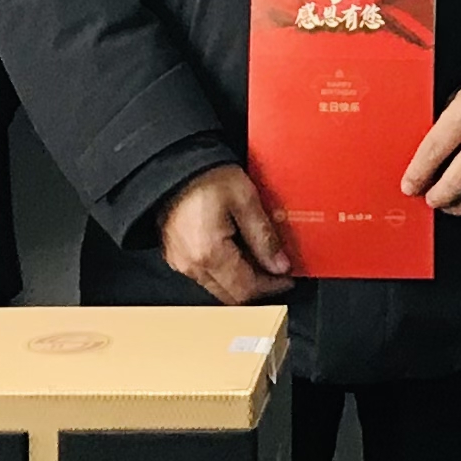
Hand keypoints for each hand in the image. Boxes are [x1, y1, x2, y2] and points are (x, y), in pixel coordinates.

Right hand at [156, 164, 294, 302]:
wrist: (173, 165)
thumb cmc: (206, 176)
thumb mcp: (245, 199)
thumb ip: (264, 237)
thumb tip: (280, 265)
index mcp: (210, 254)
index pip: (247, 289)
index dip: (272, 287)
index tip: (288, 277)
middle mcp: (191, 265)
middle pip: (232, 295)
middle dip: (258, 287)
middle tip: (277, 270)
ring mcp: (180, 262)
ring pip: (218, 287)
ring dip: (242, 279)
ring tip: (259, 258)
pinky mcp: (176, 256)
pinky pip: (205, 275)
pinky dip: (225, 271)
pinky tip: (237, 252)